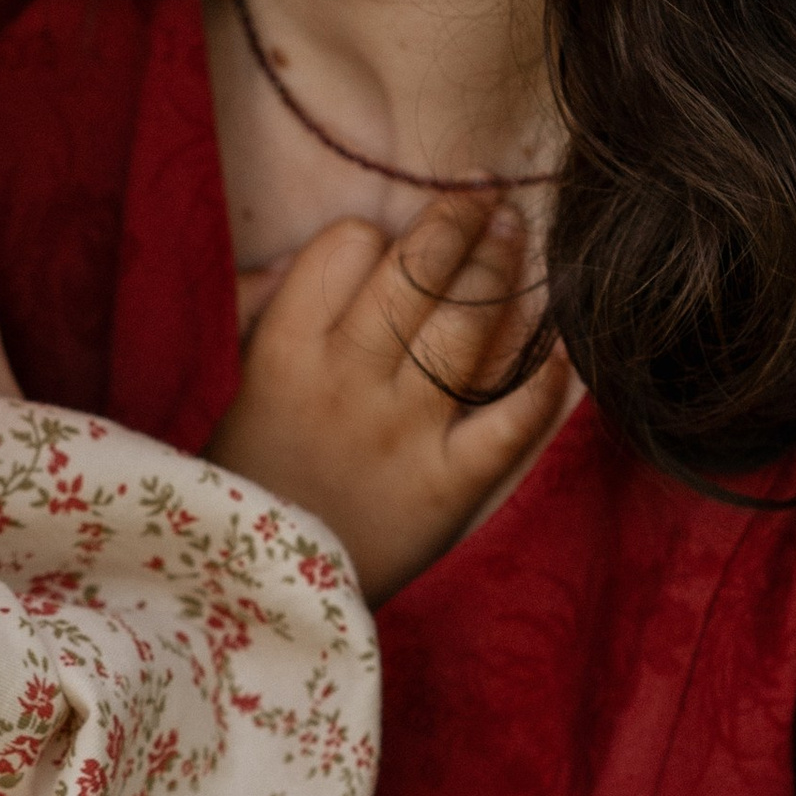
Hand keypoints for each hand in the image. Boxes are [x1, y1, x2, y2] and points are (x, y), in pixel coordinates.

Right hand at [210, 192, 570, 601]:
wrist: (261, 596)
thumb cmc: (249, 481)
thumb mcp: (234, 386)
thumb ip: (267, 313)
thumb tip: (309, 259)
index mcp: (284, 350)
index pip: (345, 248)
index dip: (376, 232)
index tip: (392, 238)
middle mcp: (347, 380)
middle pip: (417, 272)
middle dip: (461, 223)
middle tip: (490, 199)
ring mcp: (402, 431)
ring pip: (466, 328)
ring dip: (500, 272)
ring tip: (517, 239)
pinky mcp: (448, 486)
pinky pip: (509, 418)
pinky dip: (542, 376)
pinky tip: (560, 341)